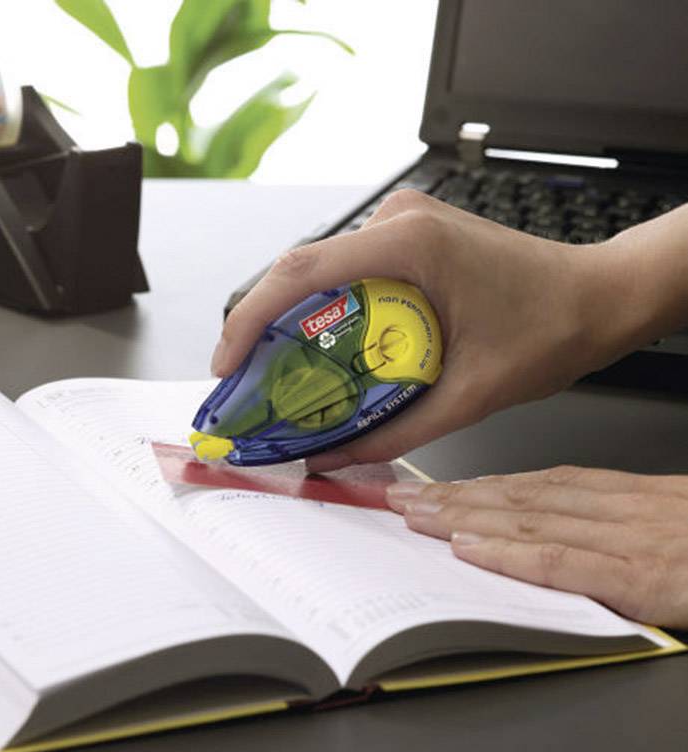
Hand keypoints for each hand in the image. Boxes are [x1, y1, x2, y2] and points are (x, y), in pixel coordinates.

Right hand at [210, 190, 646, 470]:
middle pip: (300, 268)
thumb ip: (393, 431)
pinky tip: (321, 348)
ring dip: (291, 316)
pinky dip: (324, 306)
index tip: (228, 364)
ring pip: (320, 267)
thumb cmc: (552, 328)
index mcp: (410, 244)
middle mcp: (399, 219)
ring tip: (274, 371)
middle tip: (244, 380)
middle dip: (260, 325)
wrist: (598, 296)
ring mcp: (402, 220)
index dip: (249, 319)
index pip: (301, 272)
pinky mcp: (409, 234)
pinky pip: (347, 268)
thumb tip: (334, 457)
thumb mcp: (469, 395)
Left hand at [385, 465, 687, 628]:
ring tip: (412, 515)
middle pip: (525, 498)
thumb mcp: (680, 520)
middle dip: (454, 498)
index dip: (482, 485)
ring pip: (533, 520)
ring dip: (463, 516)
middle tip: (397, 496)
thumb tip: (562, 526)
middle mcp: (631, 510)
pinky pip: (569, 561)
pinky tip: (469, 547)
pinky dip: (512, 553)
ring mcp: (641, 540)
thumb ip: (626, 522)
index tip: (434, 485)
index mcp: (639, 497)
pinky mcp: (654, 576)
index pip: (544, 484)